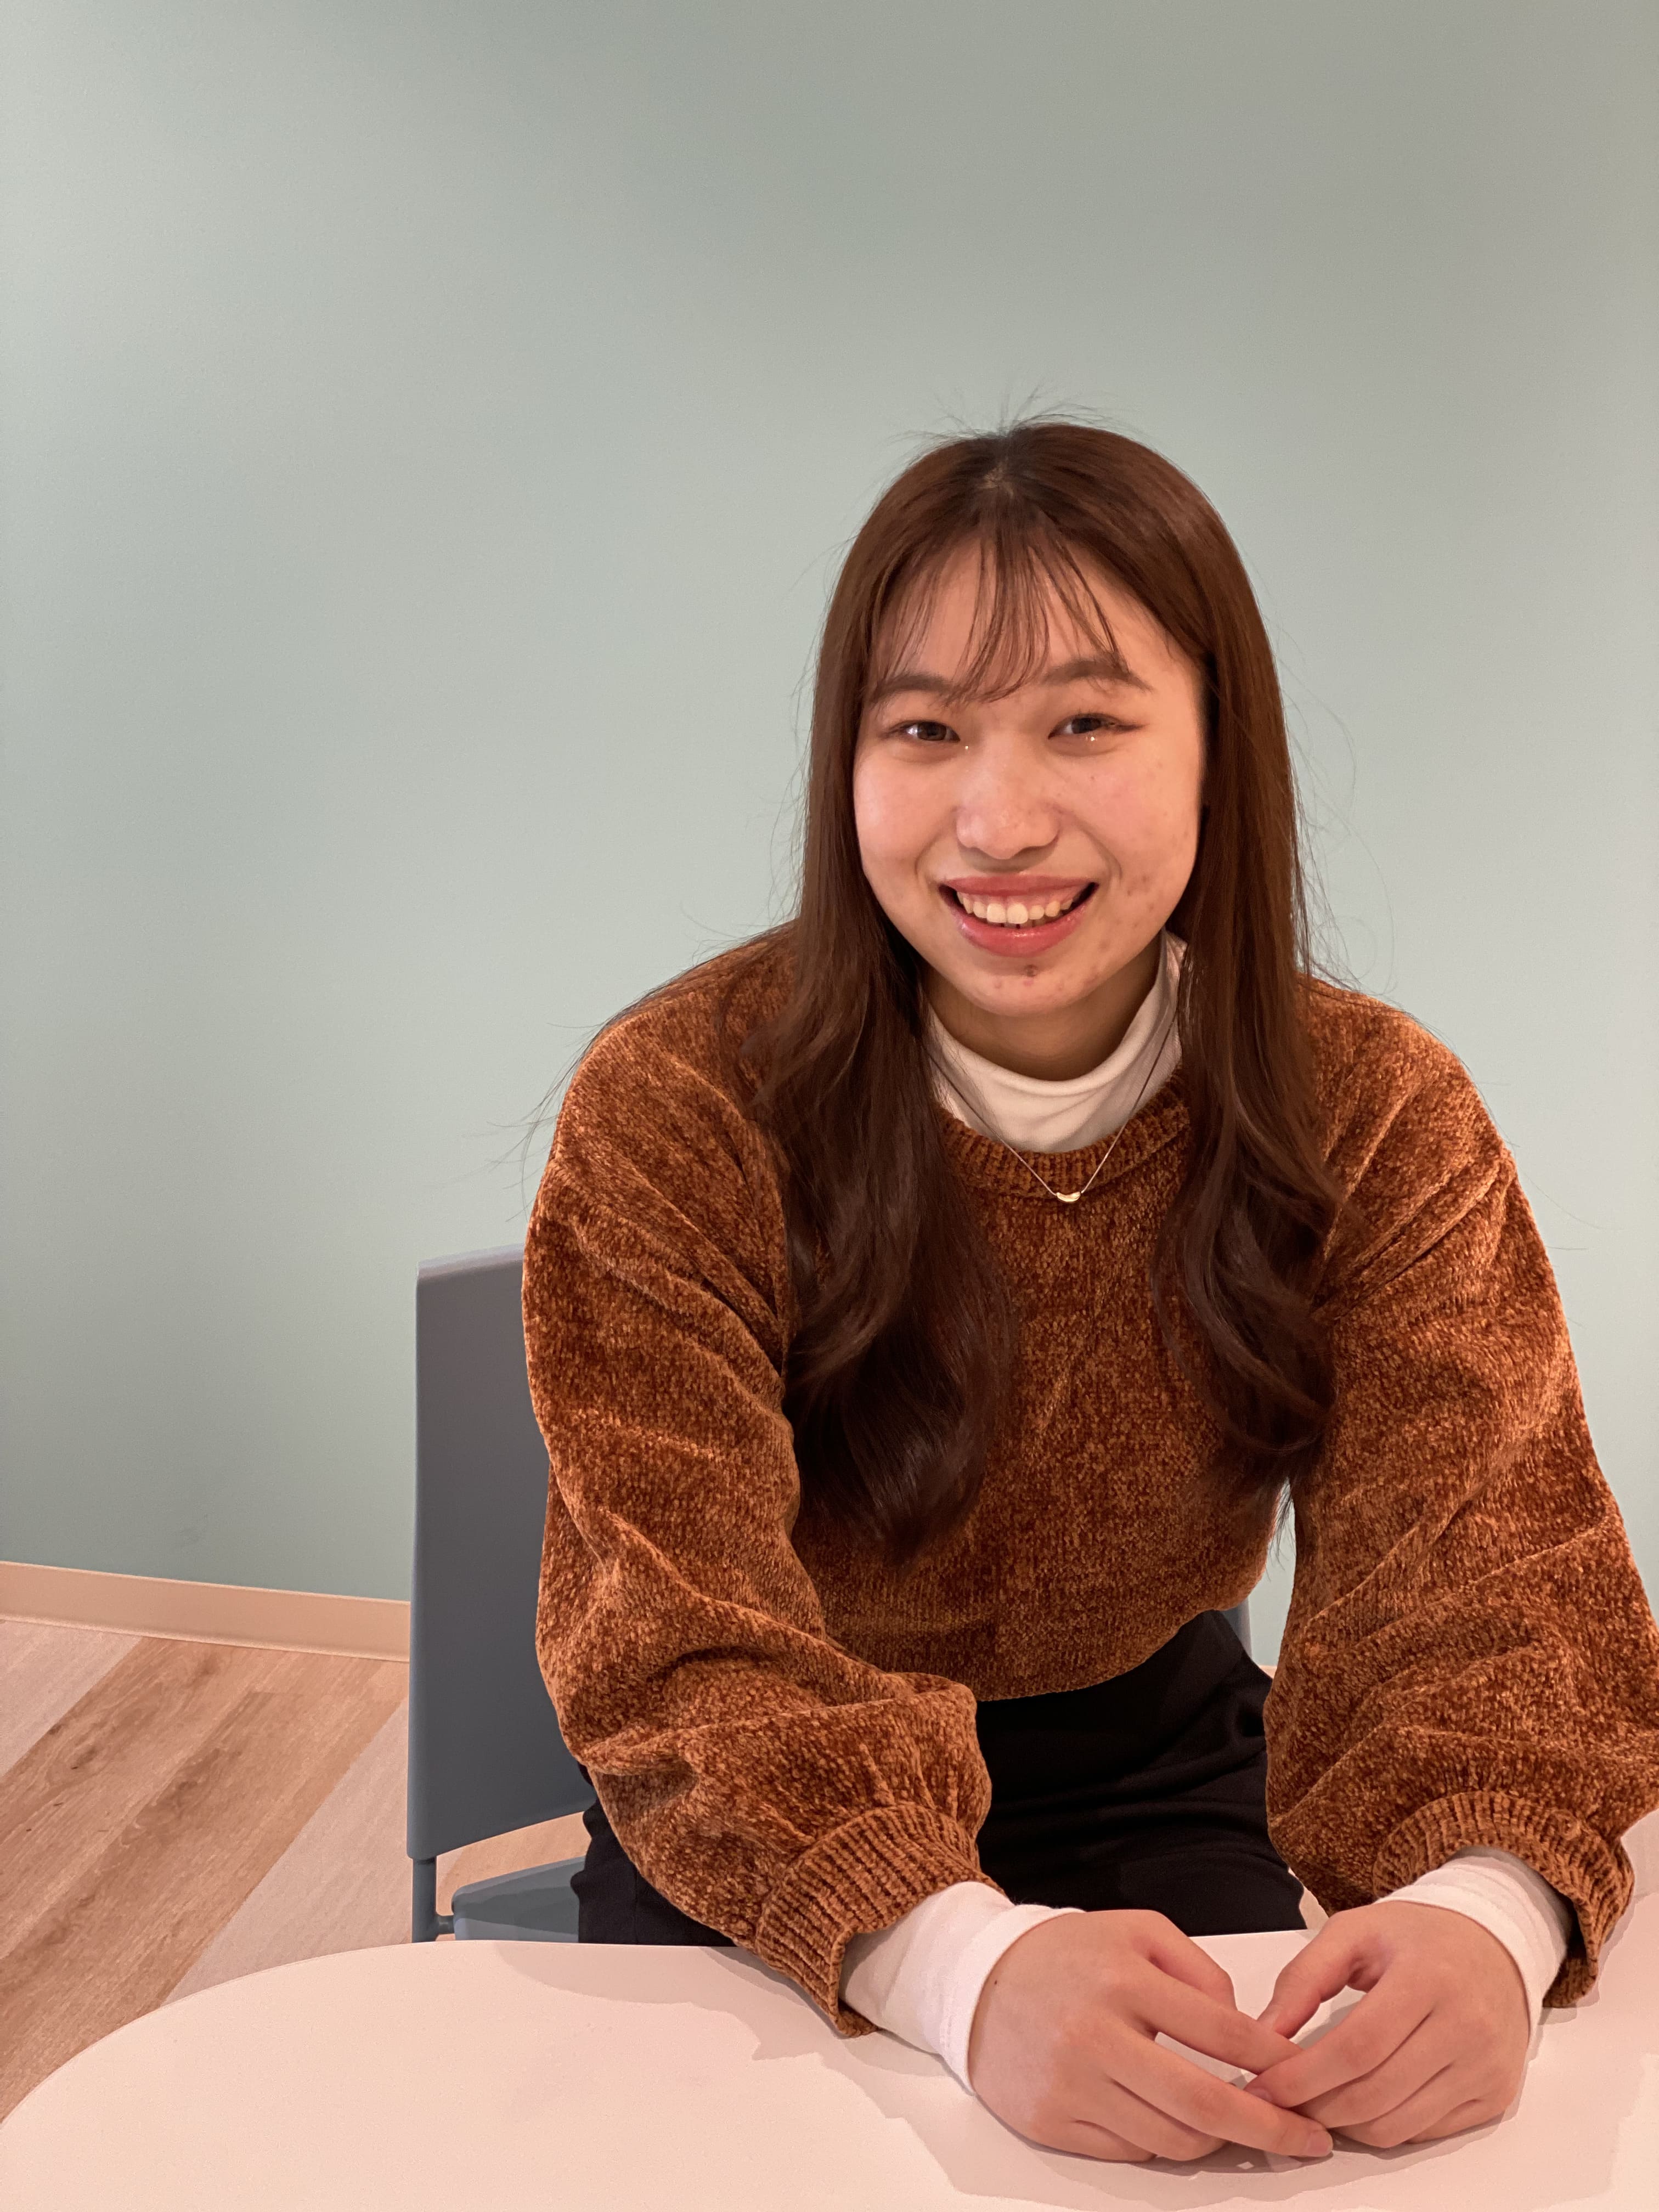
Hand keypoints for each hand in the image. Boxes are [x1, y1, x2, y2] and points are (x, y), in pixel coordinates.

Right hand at [966, 1910, 1333, 2163]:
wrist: (976, 1983)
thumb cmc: (1068, 1956)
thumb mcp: (1136, 1930)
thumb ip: (1198, 1969)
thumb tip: (1242, 2031)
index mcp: (1123, 1978)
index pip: (1221, 2032)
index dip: (1274, 2061)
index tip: (1305, 2077)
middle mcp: (1095, 2034)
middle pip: (1203, 2103)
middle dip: (1268, 2128)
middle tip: (1308, 2140)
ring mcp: (1071, 2084)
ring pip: (1171, 2139)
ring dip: (1217, 2140)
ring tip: (1241, 2128)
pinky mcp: (1052, 2122)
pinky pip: (1129, 2151)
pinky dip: (1163, 2143)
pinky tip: (1177, 2124)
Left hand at [1243, 1901, 1531, 2147]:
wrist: (1495, 1947)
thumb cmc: (1418, 1937)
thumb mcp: (1354, 1932)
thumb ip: (1302, 1979)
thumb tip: (1260, 2034)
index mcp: (1428, 1977)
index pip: (1358, 2047)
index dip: (1305, 2076)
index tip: (1266, 2086)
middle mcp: (1466, 2027)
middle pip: (1376, 2092)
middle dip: (1317, 2107)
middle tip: (1281, 2103)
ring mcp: (1485, 2067)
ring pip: (1399, 2124)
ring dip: (1346, 2126)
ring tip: (1315, 2104)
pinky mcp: (1494, 2096)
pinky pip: (1425, 2132)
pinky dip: (1384, 2127)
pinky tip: (1360, 2106)